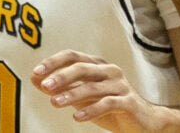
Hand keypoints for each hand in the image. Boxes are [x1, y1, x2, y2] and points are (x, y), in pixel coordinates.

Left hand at [34, 51, 174, 131]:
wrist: (145, 122)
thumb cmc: (110, 107)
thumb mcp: (83, 97)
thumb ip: (62, 87)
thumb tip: (34, 80)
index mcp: (97, 65)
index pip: (73, 56)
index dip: (53, 62)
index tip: (36, 72)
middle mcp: (109, 70)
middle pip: (82, 68)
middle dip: (61, 76)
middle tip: (44, 86)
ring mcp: (121, 85)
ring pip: (93, 87)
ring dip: (72, 95)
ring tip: (55, 103)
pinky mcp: (129, 102)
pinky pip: (108, 103)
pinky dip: (91, 110)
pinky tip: (77, 117)